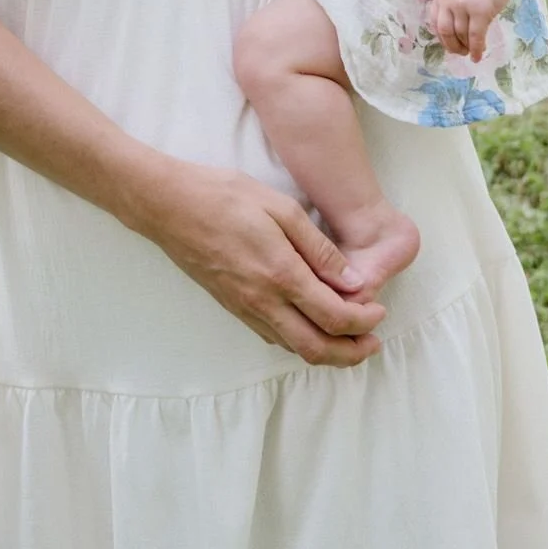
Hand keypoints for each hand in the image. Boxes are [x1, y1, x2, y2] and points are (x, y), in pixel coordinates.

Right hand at [125, 155, 385, 366]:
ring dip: (326, 351)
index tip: (380, 310)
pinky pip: (272, 336)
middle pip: (316, 349)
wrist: (167, 204)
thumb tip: (352, 281)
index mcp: (281, 275)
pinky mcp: (230, 306)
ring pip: (293, 348)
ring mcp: (244, 308)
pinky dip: (298, 339)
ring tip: (348, 338)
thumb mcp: (279, 207)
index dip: (364, 321)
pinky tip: (307, 324)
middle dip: (351, 353)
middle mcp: (263, 301)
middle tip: (373, 343)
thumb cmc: (223, 196)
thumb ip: (318, 248)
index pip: (335, 317)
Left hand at [428, 0, 510, 60]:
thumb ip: (452, 7)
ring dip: (466, 47)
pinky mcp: (479, 12)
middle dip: (451, 45)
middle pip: (445, 31)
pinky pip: (475, 36)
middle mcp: (447, 0)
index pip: (434, 21)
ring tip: (472, 52)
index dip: (441, 36)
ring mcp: (462, 6)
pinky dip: (476, 49)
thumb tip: (455, 35)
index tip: (448, 45)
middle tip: (460, 52)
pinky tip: (478, 56)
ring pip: (461, 35)